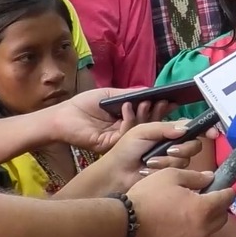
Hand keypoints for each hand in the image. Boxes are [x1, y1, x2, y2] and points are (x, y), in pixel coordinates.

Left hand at [51, 89, 175, 152]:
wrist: (63, 116)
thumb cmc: (84, 104)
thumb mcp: (111, 95)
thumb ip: (130, 94)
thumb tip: (151, 91)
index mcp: (127, 119)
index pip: (149, 116)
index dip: (160, 109)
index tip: (172, 100)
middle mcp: (126, 130)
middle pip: (149, 125)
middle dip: (158, 112)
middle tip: (165, 102)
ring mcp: (119, 139)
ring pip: (140, 130)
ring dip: (145, 115)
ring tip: (145, 102)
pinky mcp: (110, 145)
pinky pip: (125, 134)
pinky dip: (128, 120)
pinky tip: (126, 107)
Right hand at [126, 168, 233, 236]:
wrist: (122, 225)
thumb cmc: (146, 197)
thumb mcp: (170, 176)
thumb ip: (195, 177)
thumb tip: (211, 178)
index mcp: (203, 209)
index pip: (226, 199)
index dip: (226, 192)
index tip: (224, 189)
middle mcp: (202, 232)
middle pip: (220, 219)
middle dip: (217, 209)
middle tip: (205, 202)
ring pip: (205, 235)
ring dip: (200, 226)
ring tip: (183, 218)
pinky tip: (171, 234)